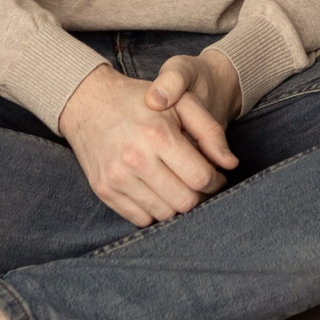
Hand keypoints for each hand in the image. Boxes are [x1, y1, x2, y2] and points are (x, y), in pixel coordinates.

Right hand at [57, 53, 240, 227]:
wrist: (89, 103)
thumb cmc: (140, 101)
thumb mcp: (181, 102)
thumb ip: (211, 131)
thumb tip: (230, 163)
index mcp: (158, 136)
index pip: (201, 178)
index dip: (216, 181)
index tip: (215, 175)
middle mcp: (136, 160)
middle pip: (185, 202)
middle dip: (199, 196)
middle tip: (198, 183)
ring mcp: (117, 179)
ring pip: (164, 214)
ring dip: (177, 205)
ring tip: (178, 185)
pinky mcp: (104, 191)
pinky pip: (140, 219)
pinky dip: (154, 210)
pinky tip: (157, 191)